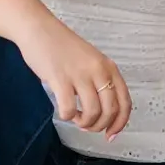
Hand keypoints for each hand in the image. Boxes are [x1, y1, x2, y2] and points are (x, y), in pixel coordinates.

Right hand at [18, 18, 131, 139]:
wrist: (39, 29)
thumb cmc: (62, 47)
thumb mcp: (91, 61)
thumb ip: (99, 81)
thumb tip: (103, 113)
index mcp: (109, 67)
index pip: (125, 102)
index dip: (120, 123)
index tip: (110, 135)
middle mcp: (99, 71)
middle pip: (111, 110)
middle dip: (100, 126)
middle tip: (88, 127)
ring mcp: (80, 74)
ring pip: (93, 112)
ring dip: (84, 123)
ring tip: (75, 118)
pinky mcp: (60, 79)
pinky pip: (69, 109)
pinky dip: (67, 117)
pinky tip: (64, 111)